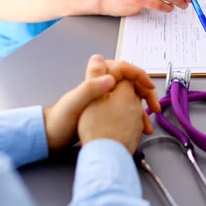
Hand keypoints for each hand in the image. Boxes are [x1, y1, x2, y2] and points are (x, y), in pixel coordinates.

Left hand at [43, 55, 158, 151]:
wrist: (50, 137)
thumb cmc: (61, 119)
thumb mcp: (76, 103)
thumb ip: (91, 88)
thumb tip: (111, 77)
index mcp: (96, 78)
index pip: (123, 68)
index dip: (139, 75)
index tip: (149, 87)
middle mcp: (102, 85)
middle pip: (131, 82)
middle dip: (145, 93)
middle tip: (155, 107)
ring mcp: (105, 98)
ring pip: (131, 97)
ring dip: (143, 108)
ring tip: (148, 124)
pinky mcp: (106, 111)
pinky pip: (127, 110)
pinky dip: (136, 118)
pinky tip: (140, 128)